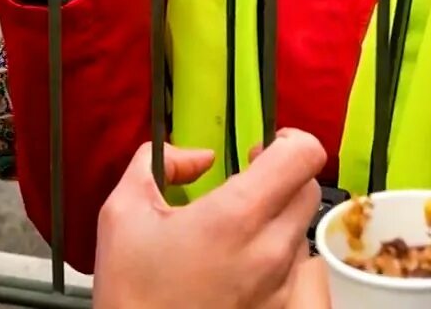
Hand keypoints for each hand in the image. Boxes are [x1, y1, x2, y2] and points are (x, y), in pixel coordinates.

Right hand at [92, 129, 325, 308]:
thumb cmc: (132, 291)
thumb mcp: (122, 211)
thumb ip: (158, 162)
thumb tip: (195, 158)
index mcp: (235, 216)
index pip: (303, 155)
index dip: (288, 140)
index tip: (264, 146)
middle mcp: (269, 249)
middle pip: (308, 188)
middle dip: (282, 176)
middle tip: (248, 181)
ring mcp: (279, 283)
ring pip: (301, 227)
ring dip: (279, 215)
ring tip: (237, 227)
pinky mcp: (279, 307)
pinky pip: (293, 264)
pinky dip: (275, 251)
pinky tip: (237, 258)